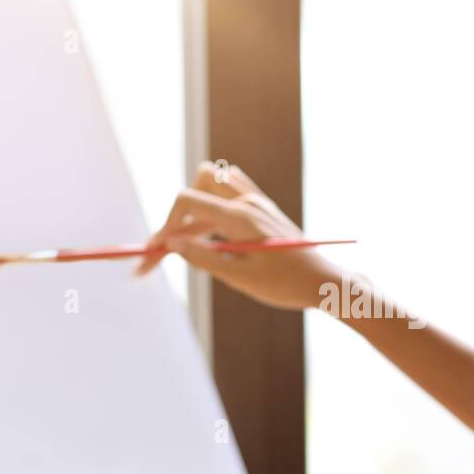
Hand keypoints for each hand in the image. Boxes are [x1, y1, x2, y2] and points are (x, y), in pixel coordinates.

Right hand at [136, 161, 343, 310]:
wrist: (322, 282)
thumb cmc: (286, 284)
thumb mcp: (241, 278)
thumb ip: (204, 257)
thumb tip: (170, 243)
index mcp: (240, 217)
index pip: (187, 203)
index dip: (164, 226)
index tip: (151, 254)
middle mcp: (246, 202)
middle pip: (193, 196)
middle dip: (172, 225)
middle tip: (156, 259)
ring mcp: (255, 201)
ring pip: (208, 188)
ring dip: (191, 214)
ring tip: (185, 247)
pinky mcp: (261, 207)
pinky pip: (228, 189)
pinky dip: (210, 205)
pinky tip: (203, 227)